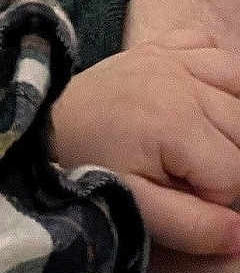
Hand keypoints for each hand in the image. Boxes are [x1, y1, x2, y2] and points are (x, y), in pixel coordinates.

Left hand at [49, 31, 239, 254]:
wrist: (51, 122)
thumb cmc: (92, 164)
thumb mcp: (137, 205)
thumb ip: (194, 226)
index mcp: (178, 126)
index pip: (236, 175)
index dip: (218, 195)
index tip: (183, 193)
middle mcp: (183, 83)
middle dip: (227, 160)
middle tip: (189, 170)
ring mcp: (174, 58)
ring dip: (234, 118)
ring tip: (203, 142)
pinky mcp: (164, 46)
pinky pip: (212, 47)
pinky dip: (219, 72)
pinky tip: (203, 97)